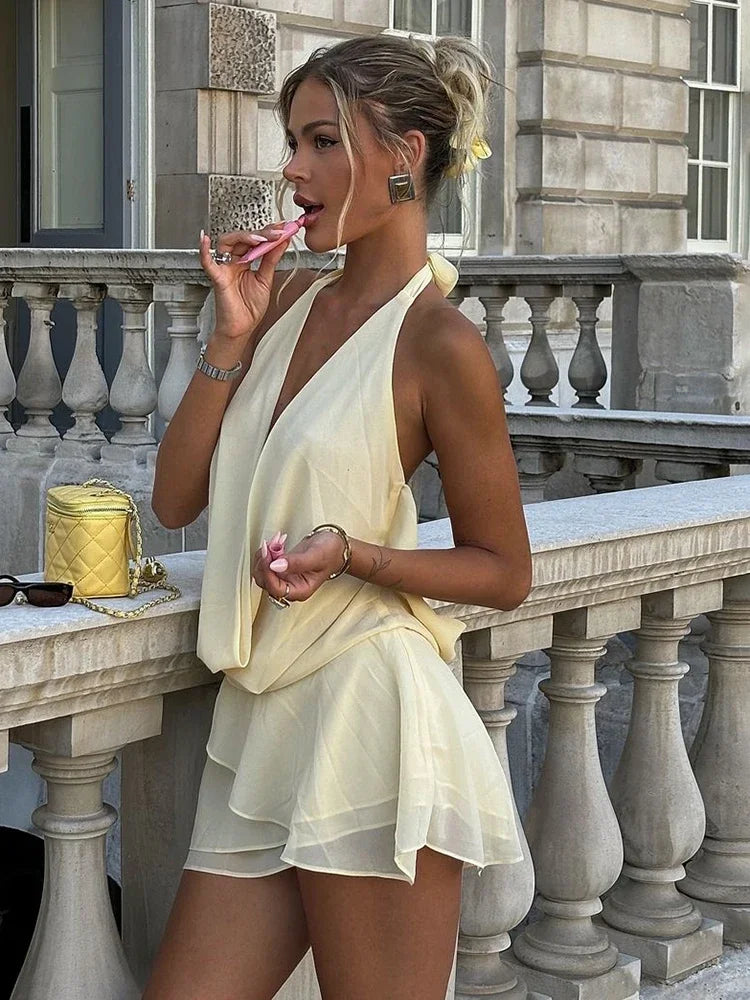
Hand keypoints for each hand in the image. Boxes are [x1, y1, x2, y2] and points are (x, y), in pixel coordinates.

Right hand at [198, 224, 293, 342]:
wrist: (242, 328)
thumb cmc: (249, 308)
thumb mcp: (265, 280)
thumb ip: (271, 260)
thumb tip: (281, 242)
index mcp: (245, 261)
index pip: (255, 240)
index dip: (268, 232)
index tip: (283, 227)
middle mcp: (233, 262)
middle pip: (243, 238)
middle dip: (261, 233)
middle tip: (277, 231)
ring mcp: (225, 268)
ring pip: (228, 243)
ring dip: (244, 237)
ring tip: (260, 238)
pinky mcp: (218, 278)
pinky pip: (208, 263)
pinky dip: (204, 251)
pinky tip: (205, 240)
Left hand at [252, 531, 346, 603]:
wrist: (335, 545)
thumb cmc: (331, 552)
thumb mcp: (316, 555)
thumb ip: (297, 563)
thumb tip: (275, 566)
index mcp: (300, 590)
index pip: (275, 589)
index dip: (268, 572)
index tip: (269, 554)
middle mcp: (290, 587)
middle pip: (264, 582)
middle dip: (265, 561)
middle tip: (272, 544)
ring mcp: (284, 578)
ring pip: (261, 572)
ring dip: (264, 555)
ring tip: (276, 541)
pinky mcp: (280, 568)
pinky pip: (265, 564)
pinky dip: (266, 551)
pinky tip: (276, 542)